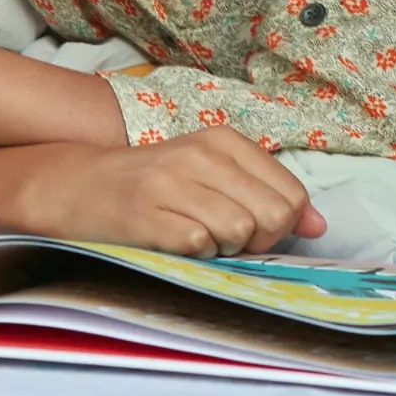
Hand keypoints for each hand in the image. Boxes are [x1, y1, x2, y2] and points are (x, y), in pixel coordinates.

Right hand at [5, 128, 328, 256]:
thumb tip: (319, 226)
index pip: (291, 194)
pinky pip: (199, 246)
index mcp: (223, 141)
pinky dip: (193, 254)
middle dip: (257, 240)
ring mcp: (172, 184)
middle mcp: (200, 155)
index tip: (252, 227)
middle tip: (223, 237)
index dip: (282, 224)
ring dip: (222, 249)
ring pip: (239, 232)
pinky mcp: (147, 215)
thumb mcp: (211, 175)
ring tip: (193, 235)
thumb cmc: (152, 184)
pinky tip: (172, 241)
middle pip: (273, 216)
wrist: (76, 186)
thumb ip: (266, 193)